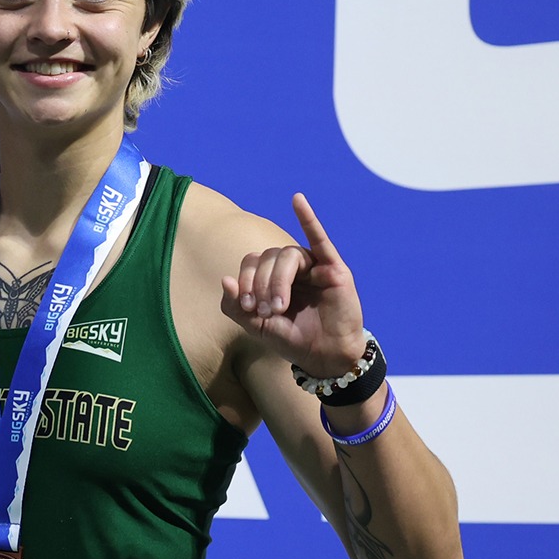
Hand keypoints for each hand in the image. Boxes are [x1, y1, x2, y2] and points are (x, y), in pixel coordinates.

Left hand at [220, 194, 366, 375]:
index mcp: (271, 276)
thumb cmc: (291, 339)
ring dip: (277, 281)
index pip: (251, 262)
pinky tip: (298, 200)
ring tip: (278, 307)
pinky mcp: (333, 270)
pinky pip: (320, 240)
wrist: (323, 357)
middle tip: (264, 311)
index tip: (247, 308)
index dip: (244, 281)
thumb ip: (236, 306)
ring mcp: (313, 266)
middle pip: (267, 257)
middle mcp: (292, 267)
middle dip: (260, 285)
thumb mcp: (256, 326)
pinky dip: (309, 218)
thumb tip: (225, 279)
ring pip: (287, 255)